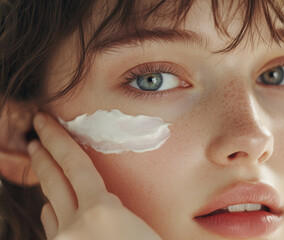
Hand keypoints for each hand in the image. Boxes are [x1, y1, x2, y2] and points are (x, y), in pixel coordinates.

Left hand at [28, 113, 161, 239]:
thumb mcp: (143, 225)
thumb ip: (120, 210)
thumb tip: (110, 204)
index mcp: (103, 211)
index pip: (75, 164)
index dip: (56, 139)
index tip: (43, 122)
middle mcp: (76, 225)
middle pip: (52, 180)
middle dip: (40, 155)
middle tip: (33, 138)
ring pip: (48, 206)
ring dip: (50, 189)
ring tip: (50, 174)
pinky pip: (51, 227)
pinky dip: (55, 214)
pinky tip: (60, 213)